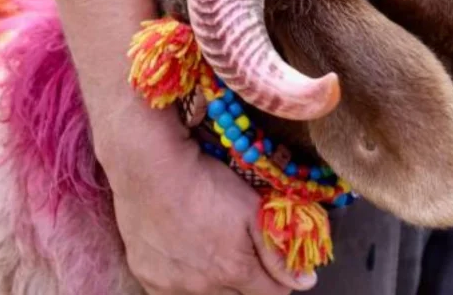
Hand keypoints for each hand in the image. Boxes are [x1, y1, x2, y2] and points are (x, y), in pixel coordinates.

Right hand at [99, 110, 317, 294]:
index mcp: (234, 271)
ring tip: (210, 247)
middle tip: (239, 247)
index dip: (277, 277)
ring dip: (214, 280)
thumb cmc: (206, 183)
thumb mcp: (253, 210)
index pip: (272, 294)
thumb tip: (306, 282)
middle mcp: (202, 287)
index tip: (273, 260)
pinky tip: (184, 253)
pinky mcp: (146, 277)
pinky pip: (171, 291)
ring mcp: (170, 285)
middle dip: (246, 279)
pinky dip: (183, 279)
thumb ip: (278, 253)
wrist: (151, 169)